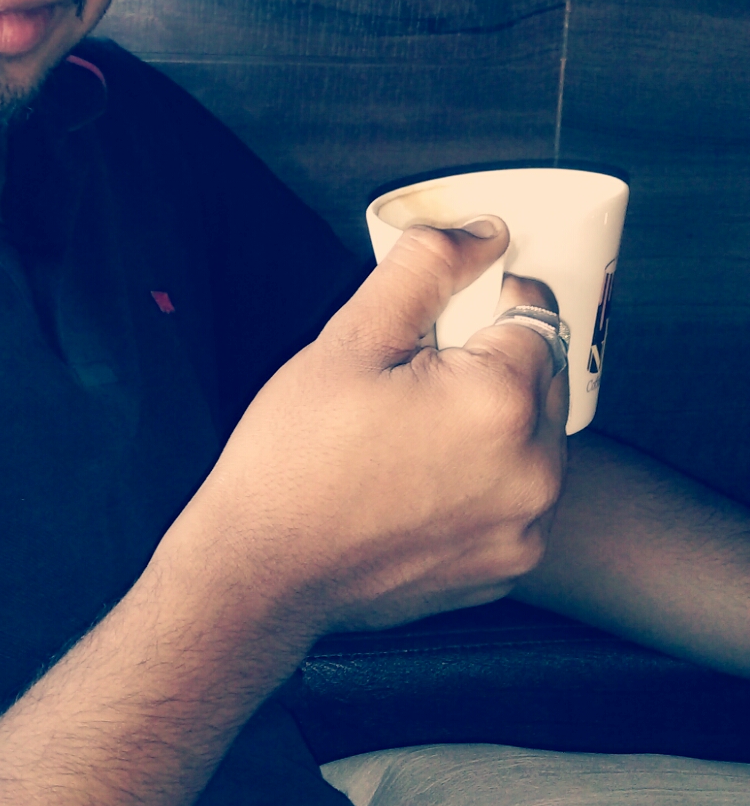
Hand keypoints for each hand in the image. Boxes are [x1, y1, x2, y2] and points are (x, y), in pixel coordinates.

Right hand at [170, 219, 567, 654]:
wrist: (261, 572)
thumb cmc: (294, 460)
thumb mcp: (350, 339)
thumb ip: (426, 269)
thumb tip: (484, 233)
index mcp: (502, 404)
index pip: (534, 314)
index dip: (483, 305)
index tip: (435, 327)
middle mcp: (535, 472)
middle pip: (544, 376)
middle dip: (493, 361)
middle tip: (416, 377)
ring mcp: (525, 528)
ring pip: (536, 438)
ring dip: (496, 420)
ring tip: (414, 432)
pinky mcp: (507, 567)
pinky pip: (519, 496)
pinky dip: (488, 478)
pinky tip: (420, 480)